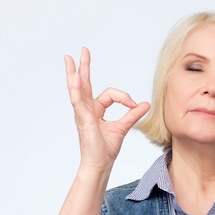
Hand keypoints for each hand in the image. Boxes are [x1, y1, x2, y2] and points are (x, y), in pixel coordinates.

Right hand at [65, 47, 150, 170]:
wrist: (100, 164)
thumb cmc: (106, 149)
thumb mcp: (123, 127)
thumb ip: (133, 114)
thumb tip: (145, 104)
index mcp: (95, 110)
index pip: (110, 94)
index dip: (124, 97)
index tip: (134, 105)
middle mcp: (86, 109)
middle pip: (84, 84)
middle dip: (83, 67)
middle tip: (82, 51)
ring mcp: (82, 113)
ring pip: (77, 89)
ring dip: (74, 73)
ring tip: (70, 59)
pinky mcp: (82, 119)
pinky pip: (78, 101)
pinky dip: (76, 89)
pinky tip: (75, 79)